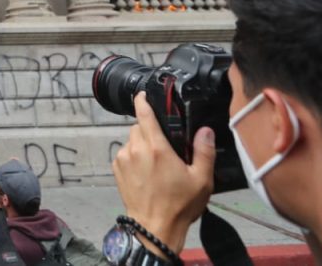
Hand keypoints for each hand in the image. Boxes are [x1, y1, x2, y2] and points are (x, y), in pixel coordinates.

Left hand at [112, 92, 215, 254]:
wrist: (154, 227)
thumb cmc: (179, 205)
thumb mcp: (201, 179)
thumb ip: (204, 151)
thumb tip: (205, 130)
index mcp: (157, 148)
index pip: (144, 114)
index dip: (143, 100)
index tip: (143, 94)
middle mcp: (136, 149)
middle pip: (138, 126)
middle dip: (149, 129)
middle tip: (163, 144)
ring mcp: (123, 159)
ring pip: (131, 139)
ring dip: (141, 143)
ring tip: (155, 161)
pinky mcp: (116, 169)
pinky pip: (124, 153)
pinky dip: (133, 155)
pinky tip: (145, 170)